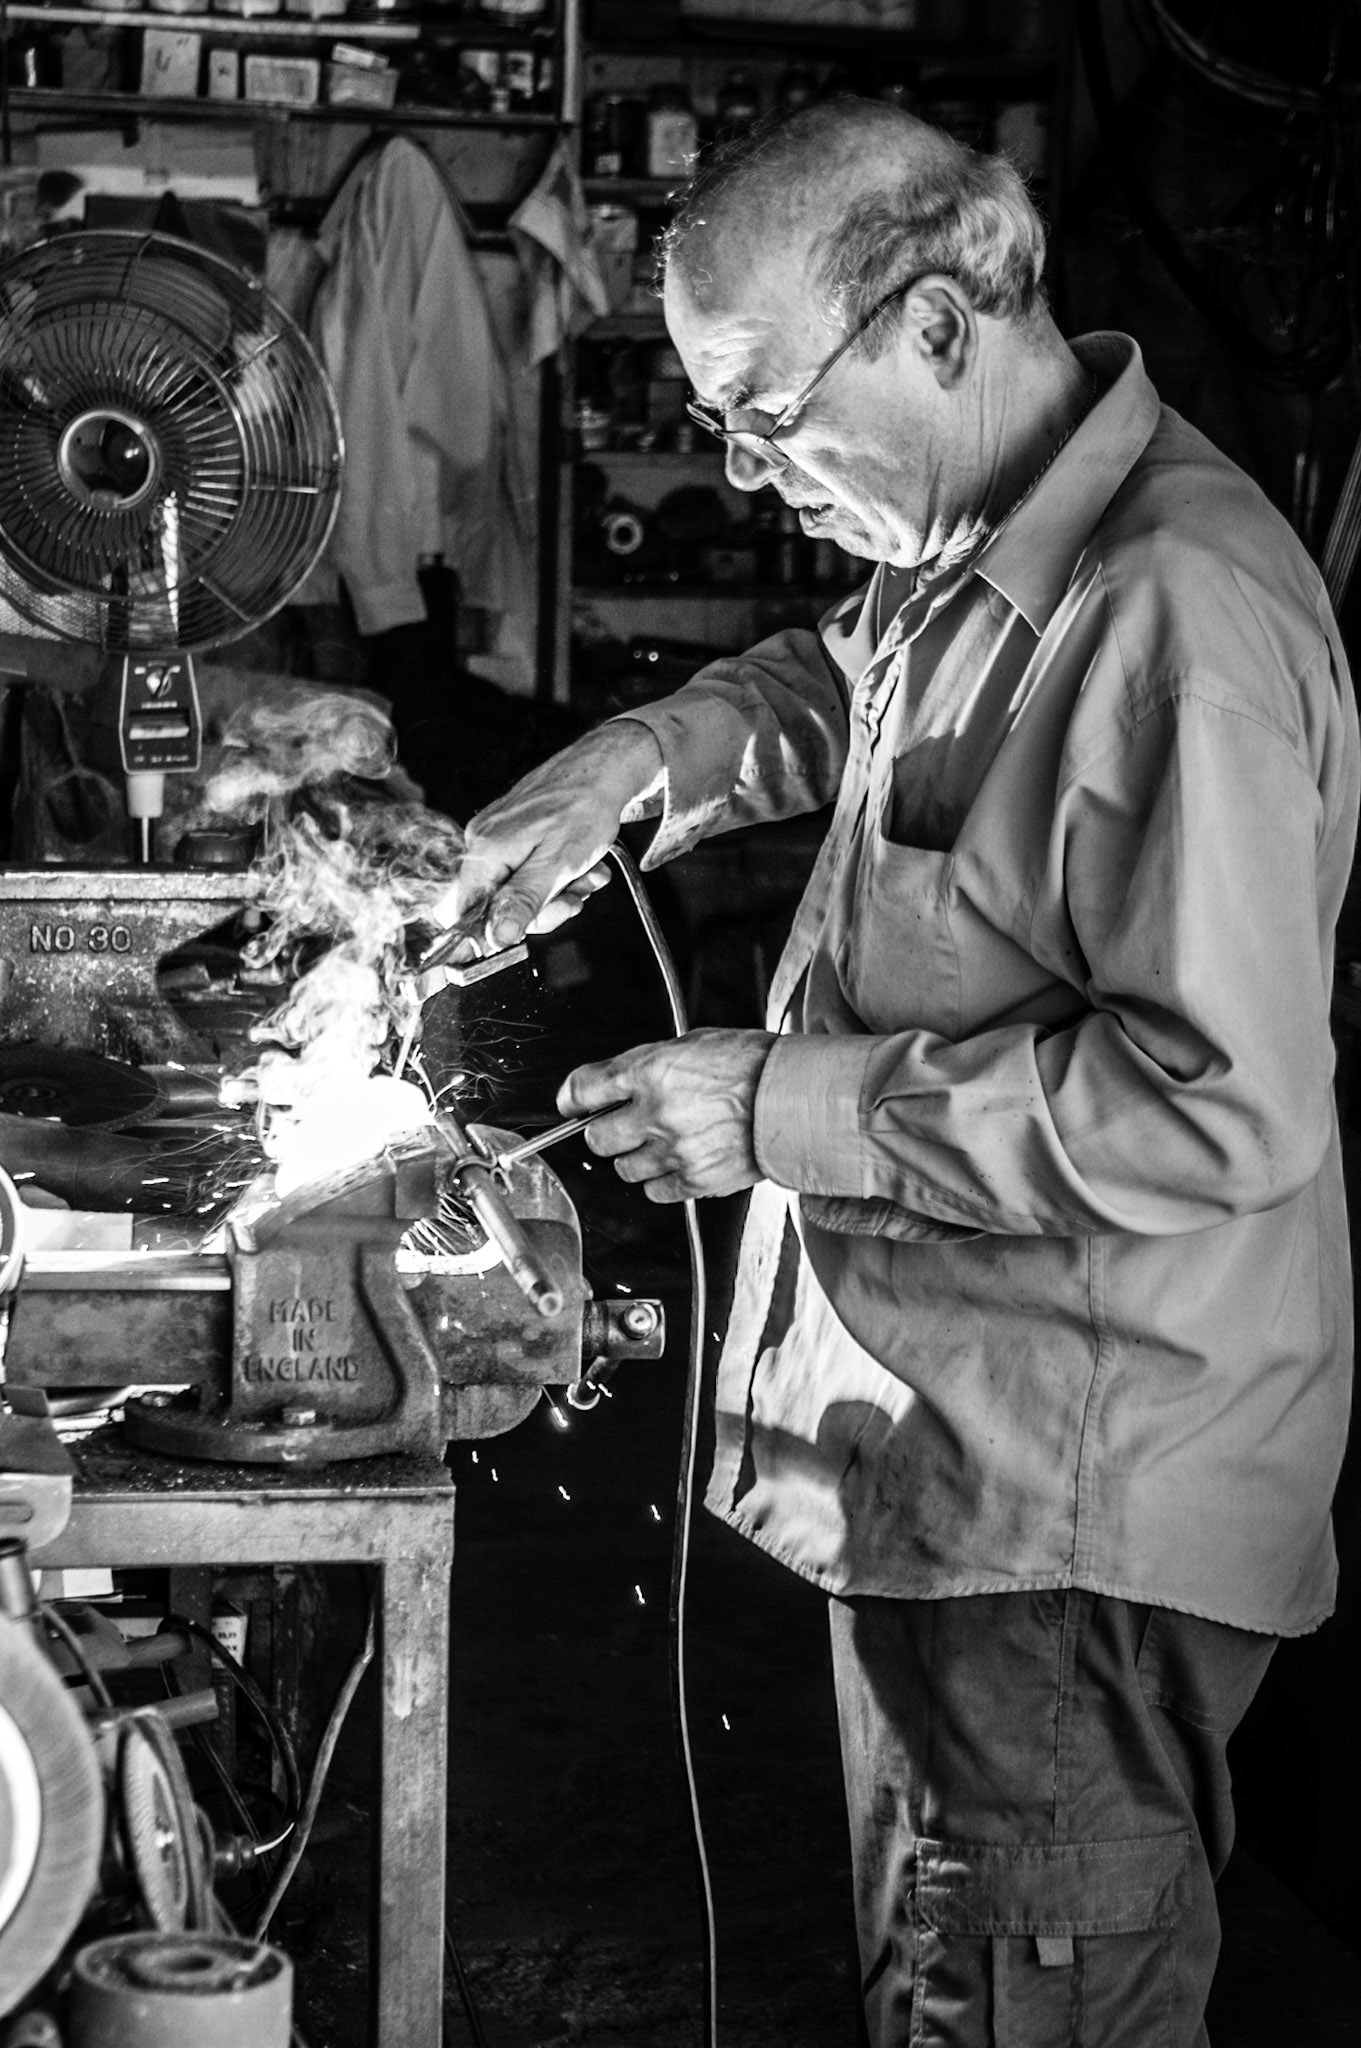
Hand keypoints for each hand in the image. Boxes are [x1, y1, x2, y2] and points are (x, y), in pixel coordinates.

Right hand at [432, 722, 663, 954]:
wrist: (603, 768)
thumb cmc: (584, 807)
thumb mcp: (558, 863)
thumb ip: (524, 900)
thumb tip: (497, 936)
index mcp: (486, 850)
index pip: (467, 912)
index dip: (497, 931)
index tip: (529, 930)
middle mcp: (483, 841)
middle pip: (496, 904)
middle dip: (541, 909)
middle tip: (572, 899)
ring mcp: (497, 835)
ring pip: (517, 888)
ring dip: (556, 892)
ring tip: (585, 875)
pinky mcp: (513, 832)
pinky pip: (527, 869)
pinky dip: (556, 874)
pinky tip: (581, 865)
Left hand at [558, 1030, 775, 1202]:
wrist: (794, 1097)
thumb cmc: (751, 1064)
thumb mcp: (692, 1044)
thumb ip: (648, 1066)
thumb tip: (616, 1084)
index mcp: (651, 1071)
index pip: (585, 1089)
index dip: (571, 1098)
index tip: (571, 1104)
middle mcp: (657, 1112)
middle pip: (597, 1139)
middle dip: (605, 1133)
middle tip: (621, 1126)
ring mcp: (675, 1150)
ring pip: (624, 1169)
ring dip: (635, 1158)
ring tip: (659, 1144)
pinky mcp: (695, 1180)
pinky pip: (655, 1191)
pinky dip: (661, 1181)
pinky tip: (678, 1163)